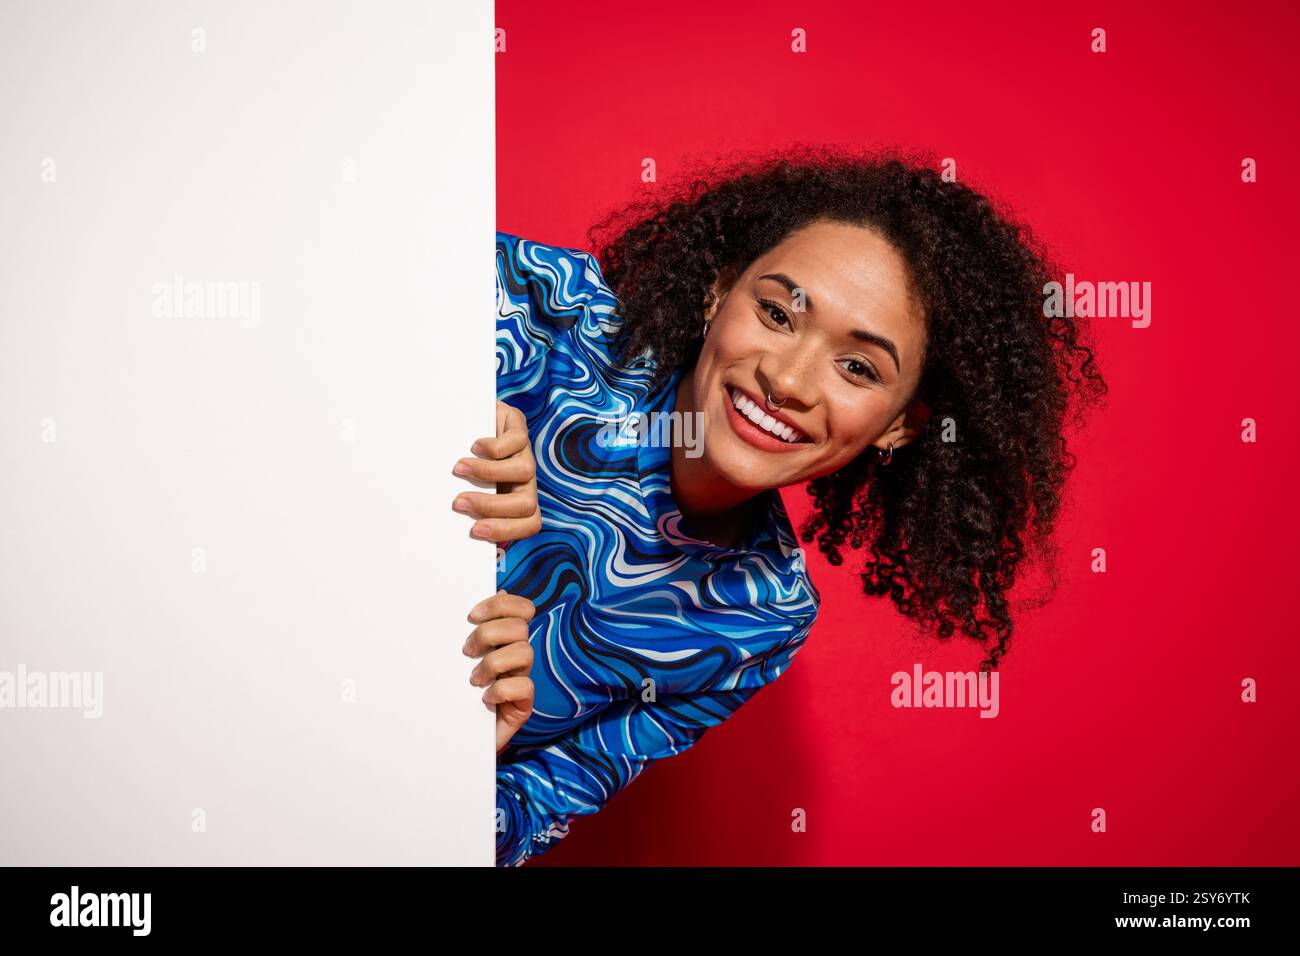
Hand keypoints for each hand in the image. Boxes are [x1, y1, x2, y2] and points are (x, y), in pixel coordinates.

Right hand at [451, 400, 540, 544]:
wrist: (469, 418)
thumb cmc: (464, 464)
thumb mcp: (464, 489)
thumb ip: (466, 511)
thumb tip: (449, 531)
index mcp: (518, 499)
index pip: (530, 524)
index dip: (507, 531)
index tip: (475, 530)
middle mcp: (526, 480)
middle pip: (527, 504)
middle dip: (492, 507)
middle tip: (458, 502)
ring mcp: (525, 454)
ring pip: (524, 472)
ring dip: (488, 473)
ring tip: (459, 469)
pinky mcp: (519, 428)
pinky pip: (517, 441)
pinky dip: (493, 447)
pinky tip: (474, 446)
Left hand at [464, 589, 535, 754]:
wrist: (455, 738)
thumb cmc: (455, 693)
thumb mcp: (457, 659)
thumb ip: (467, 630)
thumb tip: (480, 600)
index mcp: (506, 639)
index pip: (522, 609)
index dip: (501, 605)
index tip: (471, 616)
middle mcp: (518, 656)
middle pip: (520, 626)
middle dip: (488, 634)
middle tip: (466, 652)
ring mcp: (523, 679)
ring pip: (524, 652)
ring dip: (493, 663)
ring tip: (473, 679)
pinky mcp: (524, 705)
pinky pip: (525, 687)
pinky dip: (501, 690)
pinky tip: (485, 699)